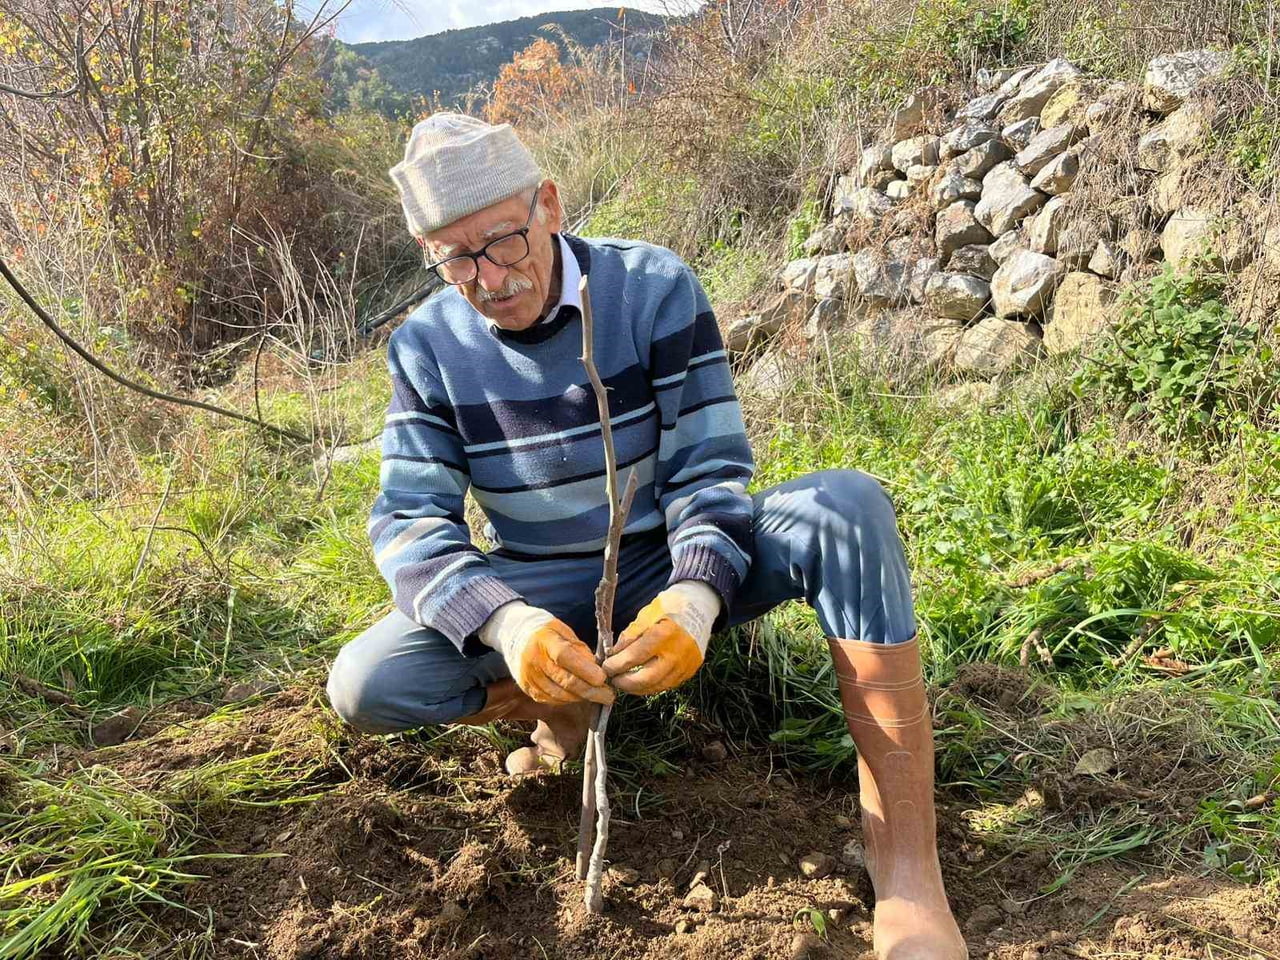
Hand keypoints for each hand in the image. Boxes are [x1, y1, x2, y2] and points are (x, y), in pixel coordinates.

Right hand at [480, 602, 613, 704]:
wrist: (513, 634)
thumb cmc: (546, 631)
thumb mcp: (563, 631)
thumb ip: (579, 648)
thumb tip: (595, 668)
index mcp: (544, 639)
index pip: (565, 657)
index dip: (585, 669)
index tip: (603, 678)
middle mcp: (534, 659)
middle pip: (564, 681)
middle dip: (590, 691)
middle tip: (608, 696)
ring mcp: (529, 676)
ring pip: (559, 695)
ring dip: (581, 698)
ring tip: (597, 696)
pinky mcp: (527, 688)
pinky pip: (550, 699)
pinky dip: (567, 700)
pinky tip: (579, 696)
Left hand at [603, 581, 720, 695]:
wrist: (699, 609)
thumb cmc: (669, 609)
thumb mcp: (646, 614)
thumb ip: (630, 635)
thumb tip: (614, 654)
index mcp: (664, 635)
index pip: (634, 657)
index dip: (616, 665)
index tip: (605, 667)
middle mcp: (676, 654)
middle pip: (645, 679)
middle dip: (624, 682)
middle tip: (613, 679)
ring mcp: (685, 666)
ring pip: (656, 687)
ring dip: (636, 688)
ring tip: (623, 682)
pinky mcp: (689, 672)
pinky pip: (666, 685)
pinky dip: (650, 686)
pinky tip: (640, 681)